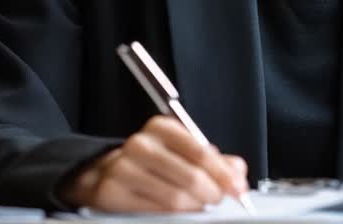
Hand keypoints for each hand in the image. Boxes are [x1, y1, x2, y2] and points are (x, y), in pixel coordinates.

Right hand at [60, 115, 249, 211]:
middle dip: (213, 194)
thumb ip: (214, 161)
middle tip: (219, 201)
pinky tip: (180, 213)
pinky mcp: (111, 193)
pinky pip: (153, 211)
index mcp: (161, 128)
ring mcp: (122, 168)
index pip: (200, 151)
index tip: (238, 188)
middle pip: (190, 177)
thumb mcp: (182, 152)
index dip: (223, 174)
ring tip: (201, 208)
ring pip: (174, 198)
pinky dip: (174, 216)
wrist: (105, 173)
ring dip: (195, 208)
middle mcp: (140, 144)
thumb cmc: (151, 163)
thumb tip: (238, 171)